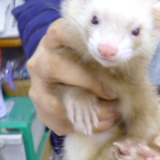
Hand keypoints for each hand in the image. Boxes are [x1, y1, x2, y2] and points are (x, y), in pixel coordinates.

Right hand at [27, 18, 118, 134]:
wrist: (66, 76)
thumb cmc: (86, 60)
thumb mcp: (92, 49)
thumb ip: (102, 52)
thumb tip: (122, 63)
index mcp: (53, 40)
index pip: (61, 32)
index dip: (84, 44)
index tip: (108, 57)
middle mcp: (40, 62)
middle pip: (56, 67)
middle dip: (87, 82)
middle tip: (112, 93)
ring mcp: (38, 88)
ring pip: (55, 104)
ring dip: (88, 112)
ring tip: (112, 113)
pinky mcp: (41, 111)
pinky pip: (59, 123)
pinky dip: (84, 127)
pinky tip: (103, 122)